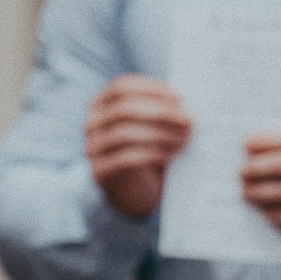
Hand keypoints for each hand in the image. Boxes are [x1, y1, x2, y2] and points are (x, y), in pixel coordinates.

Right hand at [85, 74, 191, 219]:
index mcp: (101, 105)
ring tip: (185, 139)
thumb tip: (186, 101)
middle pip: (123, 109)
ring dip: (160, 134)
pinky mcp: (100, 172)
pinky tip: (170, 155)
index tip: (181, 97)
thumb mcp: (152, 126)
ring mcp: (92, 148)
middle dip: (161, 112)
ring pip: (124, 134)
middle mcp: (91, 123)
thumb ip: (161, 110)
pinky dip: (152, 154)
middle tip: (189, 120)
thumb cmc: (149, 152)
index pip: (121, 87)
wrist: (136, 192)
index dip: (151, 89)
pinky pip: (126, 159)